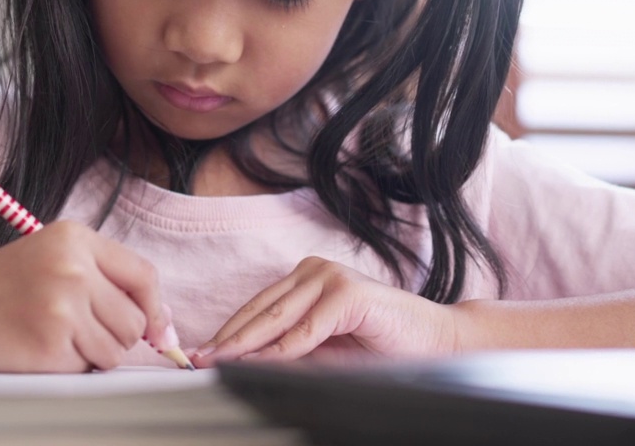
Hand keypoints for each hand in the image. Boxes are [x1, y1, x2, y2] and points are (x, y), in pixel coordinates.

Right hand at [0, 220, 168, 372]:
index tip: (155, 330)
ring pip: (117, 350)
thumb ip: (101, 280)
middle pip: (135, 320)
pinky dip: (67, 368)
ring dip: (91, 355)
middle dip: (114, 336)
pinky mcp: (49, 343)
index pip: (143, 275)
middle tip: (74, 332)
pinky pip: (87, 369)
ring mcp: (62, 304)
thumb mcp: (47, 260)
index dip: (154, 308)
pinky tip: (34, 350)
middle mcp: (73, 266)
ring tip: (49, 337)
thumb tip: (160, 324)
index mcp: (75, 238)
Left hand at [191, 256, 459, 366]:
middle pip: (261, 311)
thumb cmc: (383, 348)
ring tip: (218, 363)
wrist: (437, 343)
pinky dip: (282, 351)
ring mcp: (332, 277)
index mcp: (307, 279)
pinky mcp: (348, 293)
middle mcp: (315, 271)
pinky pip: (307, 329)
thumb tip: (245, 365)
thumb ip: (291, 352)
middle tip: (197, 360)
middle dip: (228, 340)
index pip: (258, 308)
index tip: (201, 356)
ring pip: (277, 317)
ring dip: (245, 345)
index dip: (229, 334)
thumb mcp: (326, 351)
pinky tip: (259, 364)